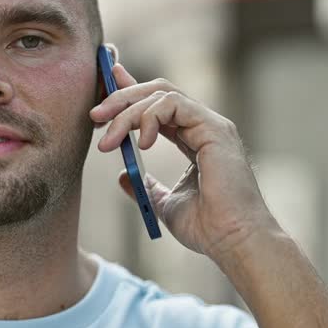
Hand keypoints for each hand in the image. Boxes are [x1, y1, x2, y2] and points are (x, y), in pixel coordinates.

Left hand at [89, 62, 280, 265]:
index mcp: (195, 139)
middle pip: (157, 91)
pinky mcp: (215, 128)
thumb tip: (122, 176)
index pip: (159, 104)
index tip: (104, 87)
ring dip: (128, 111)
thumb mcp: (165, 204)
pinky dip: (150, 117)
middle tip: (95, 115)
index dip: (131, 90)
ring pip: (162, 94)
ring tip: (108, 139)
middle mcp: (204, 126)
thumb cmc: (207, 227)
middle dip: (122, 97)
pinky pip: (174, 103)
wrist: (232, 241)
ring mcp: (211, 125)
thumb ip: (146, 187)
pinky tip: (141, 143)